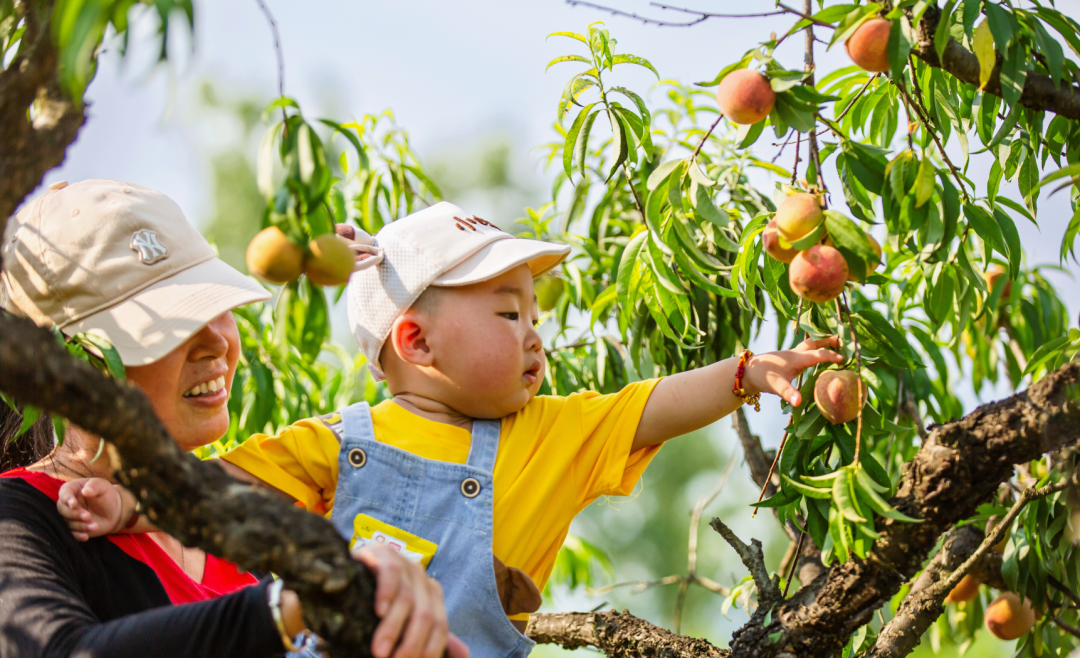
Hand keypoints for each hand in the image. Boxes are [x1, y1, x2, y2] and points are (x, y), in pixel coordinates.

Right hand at [57, 478, 123, 540]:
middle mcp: (67, 503)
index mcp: (72, 489)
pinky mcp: (73, 528)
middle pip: (62, 510)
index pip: (64, 492)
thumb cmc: (106, 494)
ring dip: (80, 526)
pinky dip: (77, 536)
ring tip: (95, 526)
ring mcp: (69, 516)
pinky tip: (85, 536)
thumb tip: (85, 490)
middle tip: (88, 516)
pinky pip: (70, 533)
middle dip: (74, 514)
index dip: (67, 498)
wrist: (113, 510)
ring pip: (67, 523)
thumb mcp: (103, 486)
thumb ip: (94, 486)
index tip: (73, 504)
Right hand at [352, 544, 468, 657]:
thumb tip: (464, 654)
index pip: (440, 627)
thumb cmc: (375, 603)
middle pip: (425, 615)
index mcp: (431, 594)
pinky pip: (390, 571)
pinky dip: (387, 593)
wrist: (345, 572)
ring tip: (380, 651)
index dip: (429, 651)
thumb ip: (431, 636)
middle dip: (411, 645)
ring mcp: (402, 562)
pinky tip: (379, 611)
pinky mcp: (381, 552)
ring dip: (393, 628)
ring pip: (407, 598)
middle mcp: (420, 577)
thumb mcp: (403, 622)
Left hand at [743, 336, 843, 405]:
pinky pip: (807, 351)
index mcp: (796, 358)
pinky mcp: (790, 360)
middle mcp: (796, 354)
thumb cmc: (762, 377)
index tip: (844, 359)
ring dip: (823, 343)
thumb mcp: (776, 386)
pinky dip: (816, 350)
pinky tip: (821, 355)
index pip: (818, 355)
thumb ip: (788, 393)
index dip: (831, 356)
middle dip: (829, 340)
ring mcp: (793, 356)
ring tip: (837, 343)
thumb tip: (798, 402)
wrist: (747, 372)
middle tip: (844, 339)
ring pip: (811, 345)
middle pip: (816, 343)